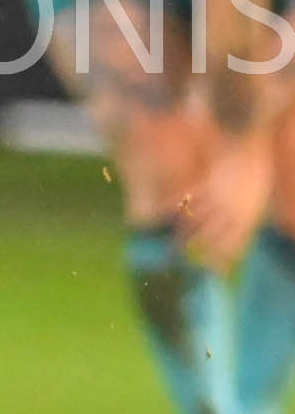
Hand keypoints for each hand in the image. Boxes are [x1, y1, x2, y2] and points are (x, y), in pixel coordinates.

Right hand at [181, 127, 275, 273]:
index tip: (214, 271)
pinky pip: (185, 197)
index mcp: (247, 215)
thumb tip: (234, 223)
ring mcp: (218, 197)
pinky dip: (170, 203)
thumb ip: (243, 209)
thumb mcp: (255, 192)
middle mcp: (232, 211)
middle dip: (198, 251)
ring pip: (196, 220)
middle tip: (186, 261)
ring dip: (182, 234)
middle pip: (211, 238)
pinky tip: (159, 209)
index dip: (223, 259)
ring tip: (172, 244)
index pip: (234, 244)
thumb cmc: (254, 162)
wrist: (249, 142)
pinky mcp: (206, 183)